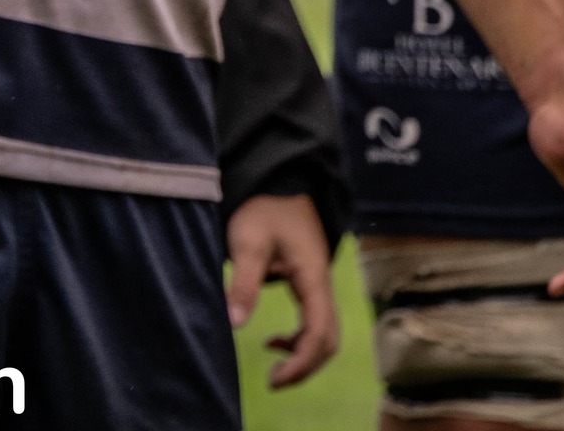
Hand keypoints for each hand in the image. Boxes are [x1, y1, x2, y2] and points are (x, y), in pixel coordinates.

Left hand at [226, 192, 339, 388]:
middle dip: (305, 366)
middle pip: (329, 340)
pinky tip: (275, 340)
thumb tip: (235, 323)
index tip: (274, 377)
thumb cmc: (264, 209)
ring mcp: (318, 286)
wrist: (278, 183)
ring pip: (325, 333)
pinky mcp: (309, 284)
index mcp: (313, 279)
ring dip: (304, 355)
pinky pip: (315, 323)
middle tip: (273, 379)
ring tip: (274, 365)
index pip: (320, 333)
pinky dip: (300, 340)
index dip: (302, 362)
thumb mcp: (248, 242)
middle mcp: (322, 286)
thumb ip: (244, 282)